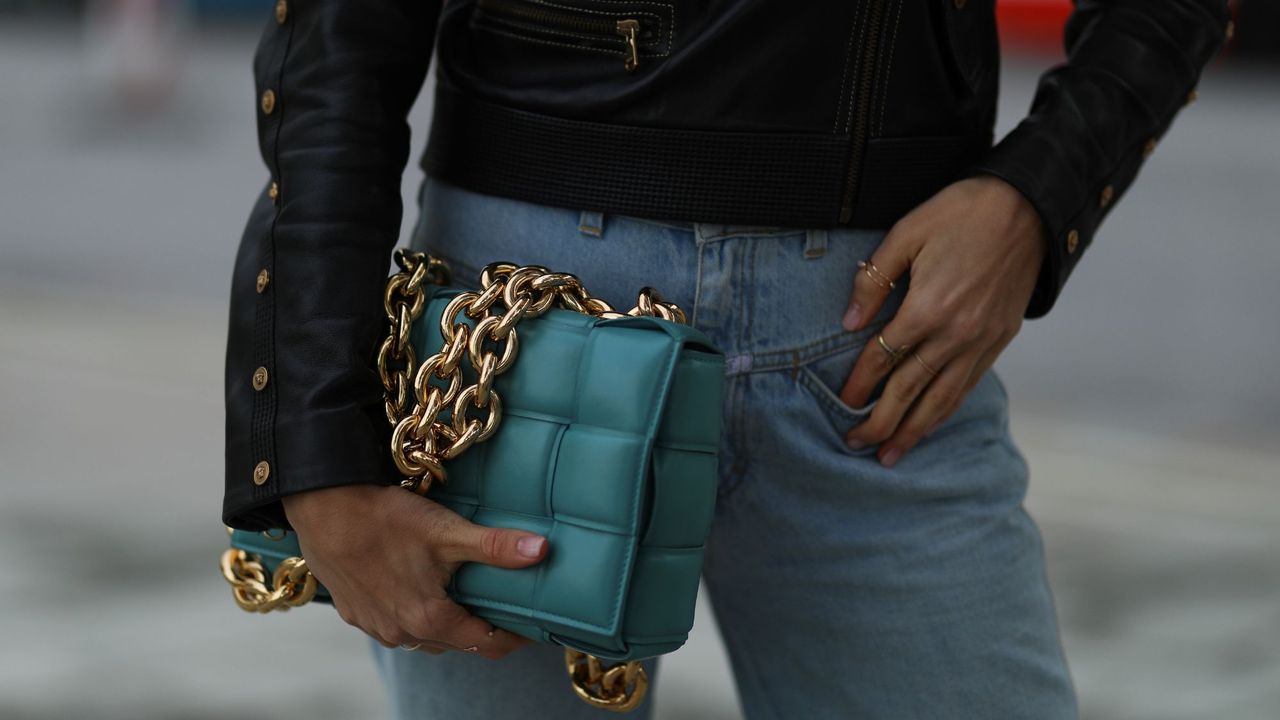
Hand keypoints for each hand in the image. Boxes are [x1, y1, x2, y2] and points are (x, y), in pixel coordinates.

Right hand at [282, 484, 547, 656]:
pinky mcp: (355, 614)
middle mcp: (402, 633)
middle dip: (484, 628)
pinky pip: (396, 624)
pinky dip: (415, 614)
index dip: (516, 636)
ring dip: (449, 623)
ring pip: (426, 637)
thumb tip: (541, 551)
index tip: (533, 624)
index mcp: (429, 619)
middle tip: (504, 604)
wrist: (323, 507)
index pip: (487, 645)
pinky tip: (420, 588)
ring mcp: (376, 626)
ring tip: (467, 596)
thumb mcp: (446, 531)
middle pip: (458, 642)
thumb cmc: (384, 518)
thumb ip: (495, 547)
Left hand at [839, 175, 1045, 466]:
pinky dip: (946, 409)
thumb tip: (849, 323)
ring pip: (943, 398)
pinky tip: (932, 423)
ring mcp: (982, 340)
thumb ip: (874, 280)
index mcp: (928, 308)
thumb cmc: (962, 213)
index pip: (883, 358)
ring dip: (915, 430)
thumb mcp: (907, 233)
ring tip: (892, 455)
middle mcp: (956, 334)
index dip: (860, 384)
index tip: (843, 405)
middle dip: (881, 423)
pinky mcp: (1000, 339)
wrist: (1029, 207)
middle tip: (857, 446)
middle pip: (910, 390)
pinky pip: (968, 384)